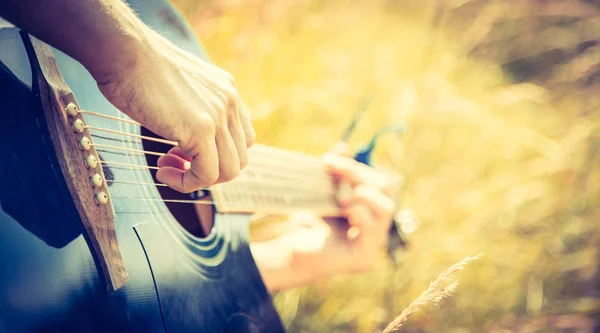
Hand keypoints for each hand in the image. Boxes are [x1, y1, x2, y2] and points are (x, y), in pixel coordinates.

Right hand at [93, 27, 254, 192]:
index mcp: (226, 90)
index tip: (183, 150)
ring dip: (198, 179)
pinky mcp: (201, 129)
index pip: (242, 137)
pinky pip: (207, 175)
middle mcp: (229, 101)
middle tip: (174, 161)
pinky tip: (162, 171)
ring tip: (167, 168)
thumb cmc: (136, 66)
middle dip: (209, 170)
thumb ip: (191, 108)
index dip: (216, 153)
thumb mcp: (178, 88)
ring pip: (229, 171)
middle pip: (239, 157)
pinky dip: (186, 183)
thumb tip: (185, 136)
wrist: (123, 50)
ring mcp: (218, 115)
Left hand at [320, 153, 398, 272]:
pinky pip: (373, 228)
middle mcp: (377, 225)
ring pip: (386, 208)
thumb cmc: (308, 223)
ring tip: (341, 195)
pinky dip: (360, 212)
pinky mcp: (365, 257)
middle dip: (359, 175)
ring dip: (364, 193)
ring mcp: (374, 243)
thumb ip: (336, 172)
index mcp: (371, 208)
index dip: (357, 167)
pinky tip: (344, 208)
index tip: (329, 160)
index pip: (379, 180)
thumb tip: (344, 146)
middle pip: (386, 189)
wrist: (290, 253)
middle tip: (334, 170)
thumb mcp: (324, 193)